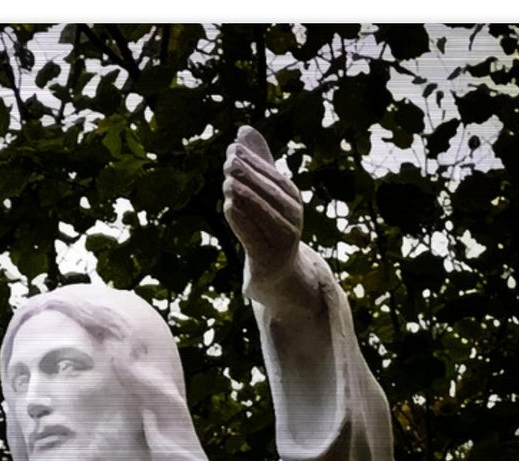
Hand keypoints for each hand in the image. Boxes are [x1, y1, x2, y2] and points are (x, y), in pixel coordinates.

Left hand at [222, 126, 303, 293]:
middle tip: (227, 162)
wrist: (277, 274)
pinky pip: (253, 234)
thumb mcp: (265, 195)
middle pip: (266, 191)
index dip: (252, 161)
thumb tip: (243, 129)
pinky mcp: (269, 258)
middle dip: (247, 175)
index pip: (270, 174)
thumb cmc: (269, 229)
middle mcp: (292, 215)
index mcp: (291, 197)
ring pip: (260, 212)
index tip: (232, 149)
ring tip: (227, 182)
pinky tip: (229, 205)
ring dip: (243, 195)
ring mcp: (283, 238)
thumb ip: (257, 164)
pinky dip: (241, 219)